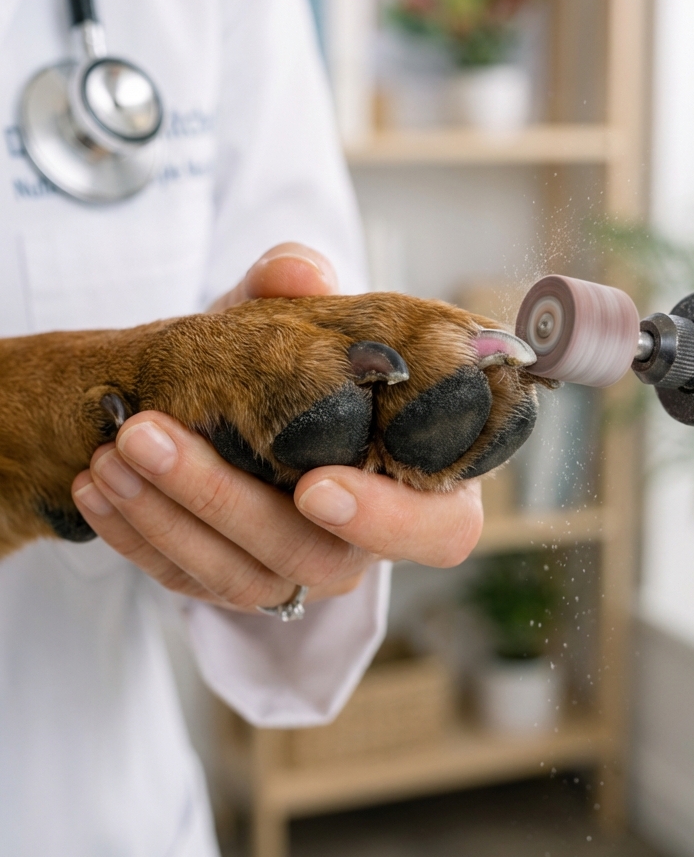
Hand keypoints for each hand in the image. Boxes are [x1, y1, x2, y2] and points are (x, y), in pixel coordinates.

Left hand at [71, 244, 482, 611]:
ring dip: (164, 514)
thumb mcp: (293, 320)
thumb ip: (296, 289)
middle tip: (147, 434)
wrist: (236, 404)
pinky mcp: (236, 585)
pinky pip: (186, 581)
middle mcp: (365, 545)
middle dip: (221, 498)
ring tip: (108, 451)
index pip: (439, 531)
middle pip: (312, 555)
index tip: (315, 485)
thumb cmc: (293, 367)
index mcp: (421, 484)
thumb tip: (298, 271)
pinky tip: (92, 485)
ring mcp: (298, 574)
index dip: (386, 518)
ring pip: (239, 578)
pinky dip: (134, 534)